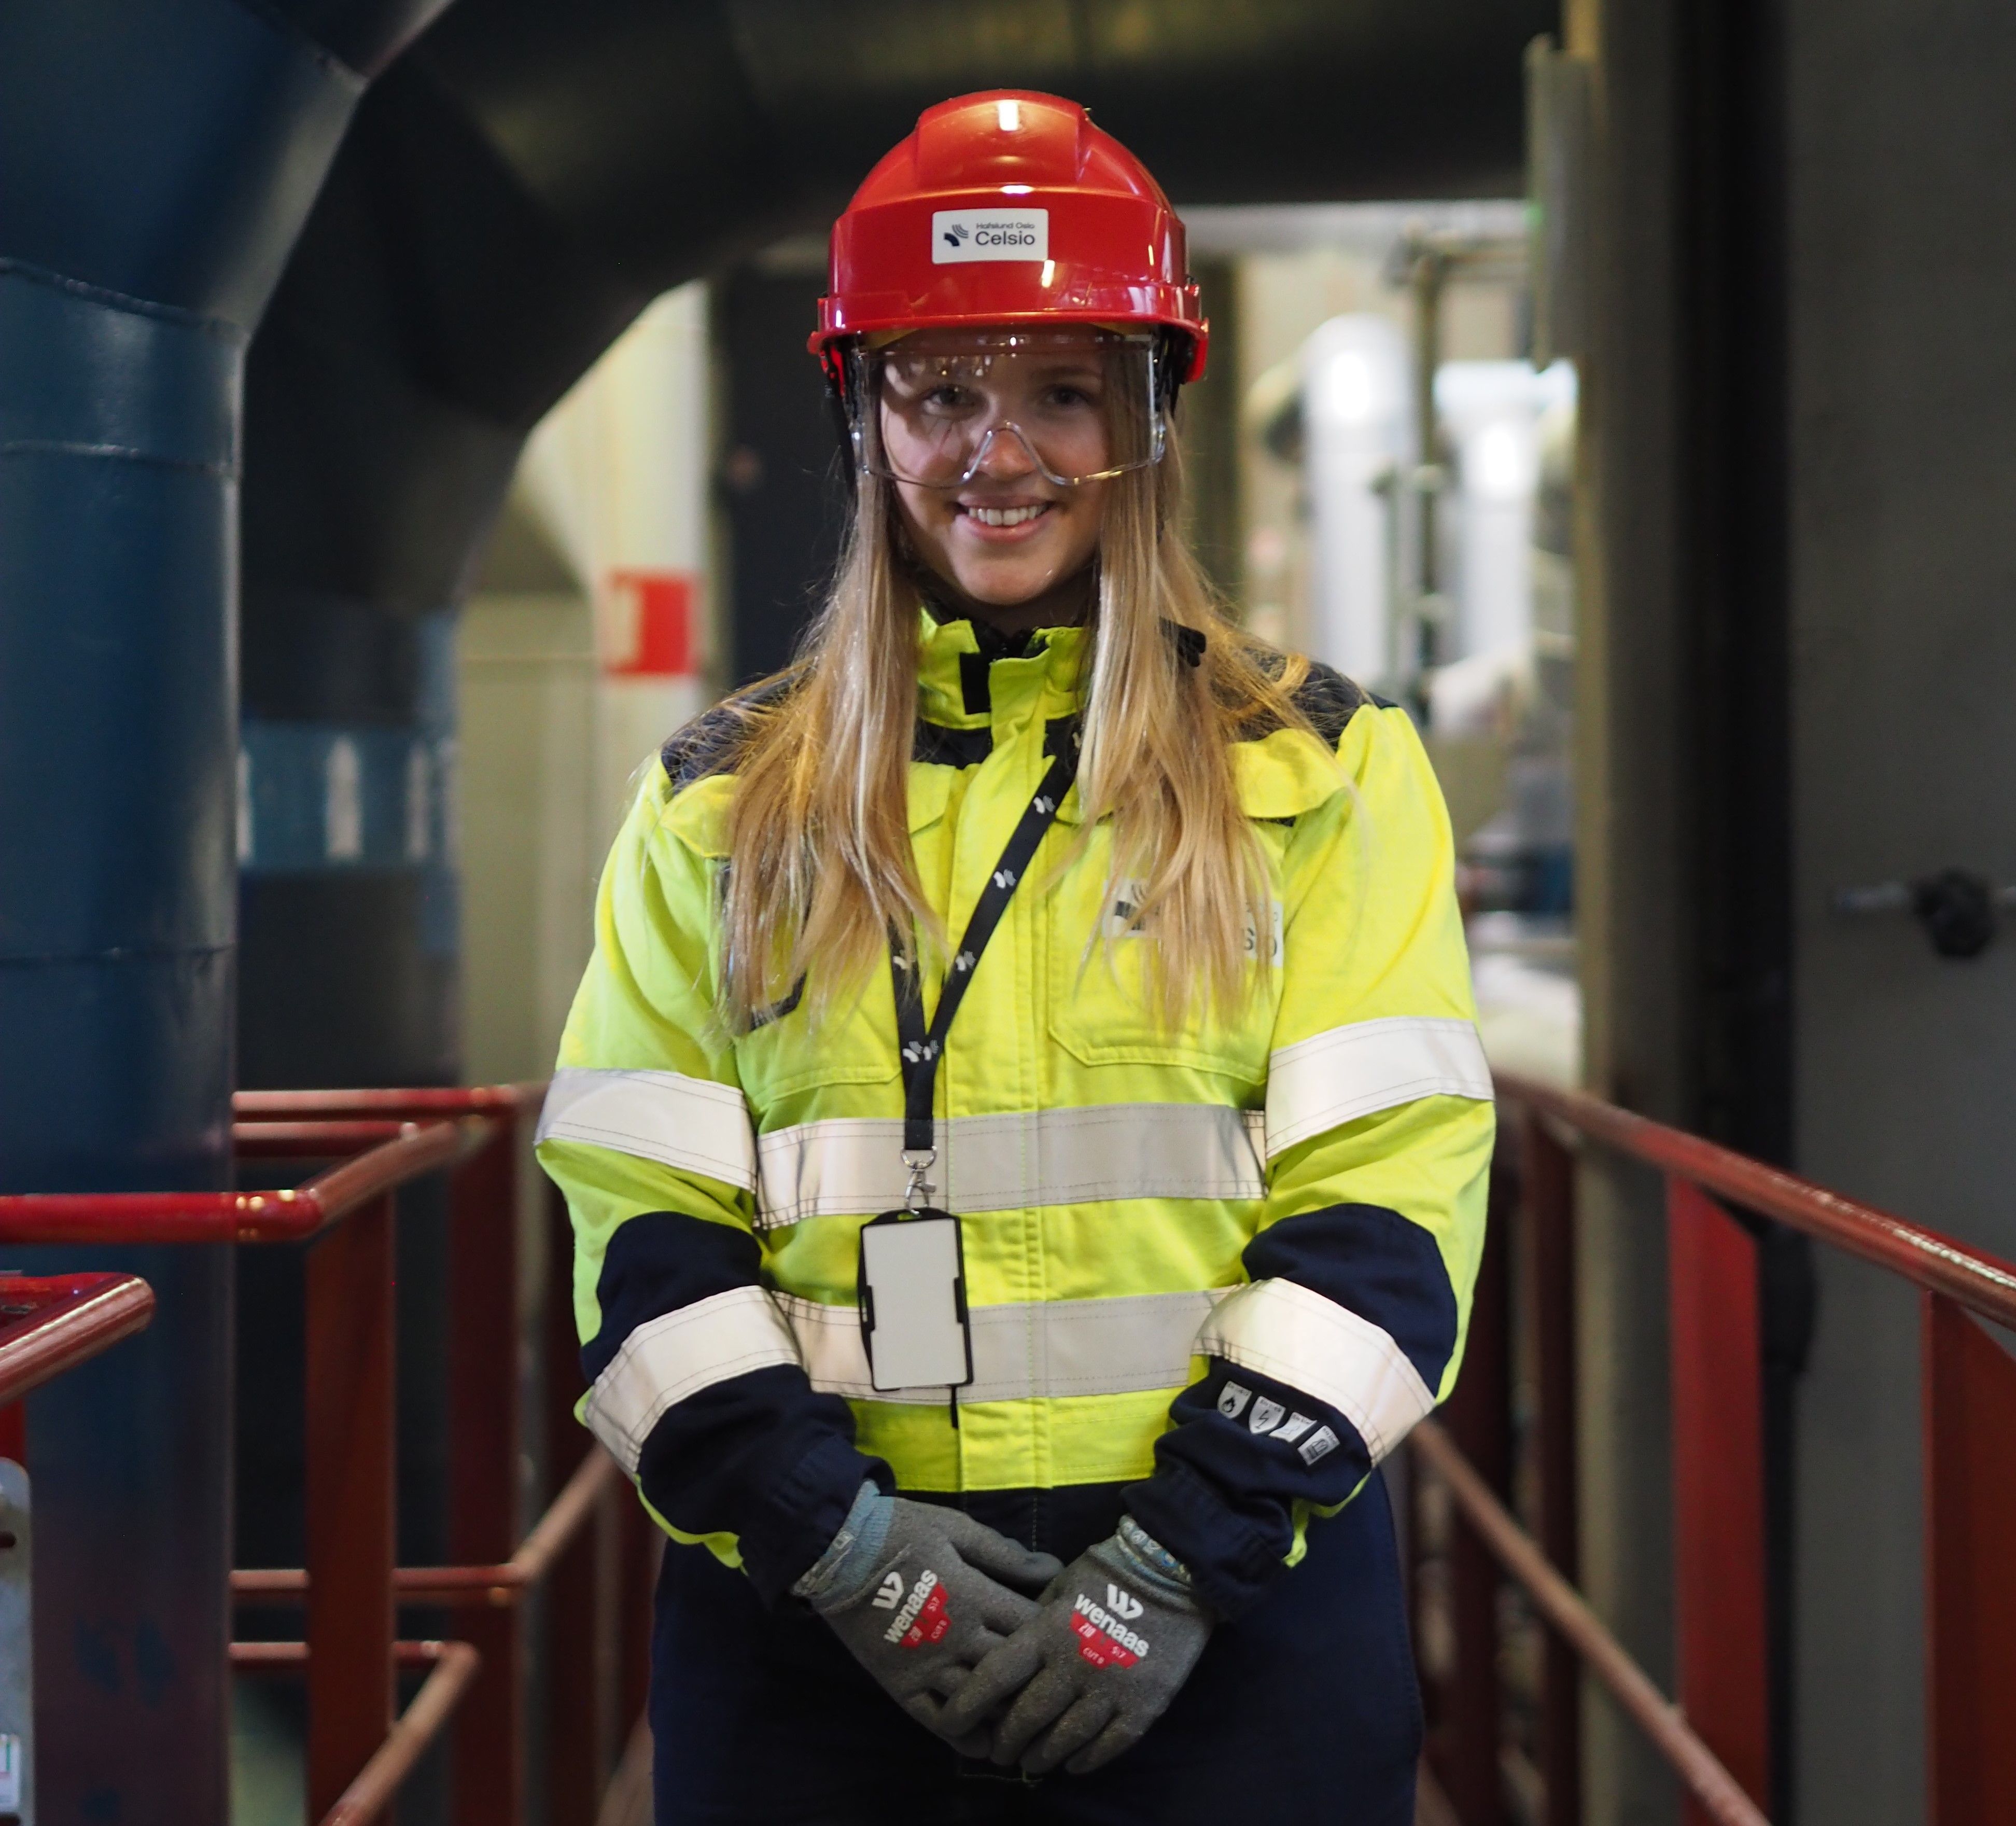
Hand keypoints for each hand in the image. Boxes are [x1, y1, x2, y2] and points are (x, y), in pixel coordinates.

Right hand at [797, 1485, 1061, 1748]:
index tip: (1068, 1642)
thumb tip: (1053, 1566)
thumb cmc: (902, 1531)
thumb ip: (1004, 1553)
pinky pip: (936, 1721)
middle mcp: (957, 1638)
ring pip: (980, 1703)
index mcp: (975, 1596)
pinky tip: (985, 1741)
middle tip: (1059, 1689)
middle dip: (1039, 1680)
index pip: (1031, 1627)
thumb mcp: (956, 1529)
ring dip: (1008, 1713)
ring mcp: (927, 1666)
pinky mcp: (900, 1685)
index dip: (1054, 1636)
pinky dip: (964, 1735)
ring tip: (1031, 1722)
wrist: (839, 1550)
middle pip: (1013, 1671)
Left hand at [935, 1521, 1214, 1774]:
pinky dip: (1087, 1760)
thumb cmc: (1109, 1572)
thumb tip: (1003, 1647)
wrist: (1173, 1570)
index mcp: (1047, 1630)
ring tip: (1032, 1763)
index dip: (967, 1704)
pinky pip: (1109, 1745)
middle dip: (1006, 1741)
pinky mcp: (1144, 1705)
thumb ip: (1032, 1618)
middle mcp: (1073, 1664)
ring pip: (1065, 1738)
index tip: (951, 1723)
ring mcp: (1111, 1688)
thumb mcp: (1060, 1583)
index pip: (996, 1675)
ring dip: (1043, 1756)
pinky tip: (1074, 1764)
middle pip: (1027, 1717)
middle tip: (998, 1753)